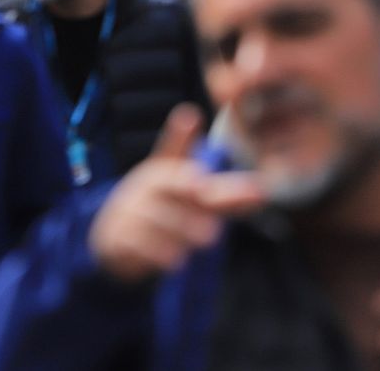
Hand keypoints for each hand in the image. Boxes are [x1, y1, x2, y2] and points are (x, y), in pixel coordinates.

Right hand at [89, 105, 264, 283]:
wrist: (116, 237)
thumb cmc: (167, 210)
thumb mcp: (194, 199)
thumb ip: (227, 196)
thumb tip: (263, 193)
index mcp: (164, 168)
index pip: (173, 148)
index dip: (179, 134)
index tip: (190, 116)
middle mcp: (145, 185)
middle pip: (171, 185)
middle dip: (194, 191)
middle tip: (221, 212)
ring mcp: (128, 210)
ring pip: (155, 218)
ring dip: (182, 230)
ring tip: (207, 240)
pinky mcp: (117, 239)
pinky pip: (135, 244)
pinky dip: (157, 254)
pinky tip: (176, 262)